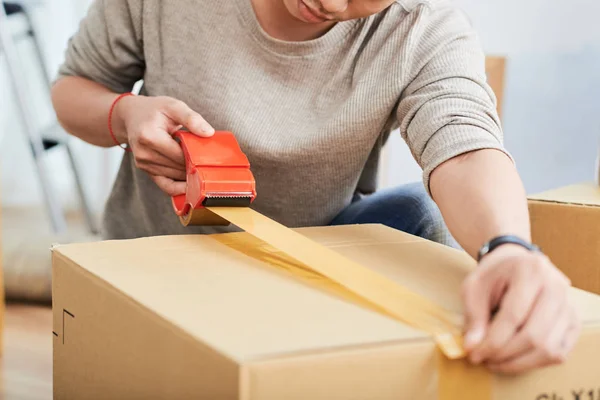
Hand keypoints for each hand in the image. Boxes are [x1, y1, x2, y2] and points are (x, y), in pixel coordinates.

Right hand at [114, 95, 213, 194]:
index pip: (180, 155)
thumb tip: (208, 133)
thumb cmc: (154, 110)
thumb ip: (191, 118)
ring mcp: (144, 164)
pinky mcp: (146, 170)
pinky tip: (192, 186)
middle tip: (212, 163)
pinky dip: (180, 188)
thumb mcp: (173, 106)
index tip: (212, 156)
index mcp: (149, 137)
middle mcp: (144, 154)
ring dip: (190, 175)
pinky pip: (166, 186)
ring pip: (175, 177)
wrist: (132, 116)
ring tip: (204, 168)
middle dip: (196, 166)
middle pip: (178, 168)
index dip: (198, 157)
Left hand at [461, 244, 580, 374]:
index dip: (493, 341)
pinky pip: (559, 352)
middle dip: (504, 354)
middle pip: (534, 335)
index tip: (474, 354)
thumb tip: (472, 347)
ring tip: (495, 361)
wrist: (515, 264)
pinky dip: (534, 362)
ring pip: (548, 348)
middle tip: (484, 359)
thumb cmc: (493, 275)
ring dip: (519, 362)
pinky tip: (513, 359)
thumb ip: (473, 316)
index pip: (514, 315)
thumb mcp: (474, 287)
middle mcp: (557, 286)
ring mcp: (569, 305)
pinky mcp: (574, 321)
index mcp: (530, 270)